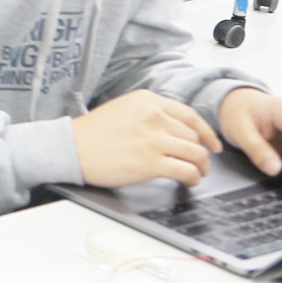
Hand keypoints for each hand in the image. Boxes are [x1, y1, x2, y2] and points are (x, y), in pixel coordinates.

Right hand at [72, 89, 217, 190]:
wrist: (70, 148)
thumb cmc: (91, 133)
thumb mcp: (123, 109)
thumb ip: (150, 113)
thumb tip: (177, 130)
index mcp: (148, 101)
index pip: (190, 116)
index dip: (206, 132)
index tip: (212, 143)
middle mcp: (154, 117)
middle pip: (194, 137)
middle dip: (200, 153)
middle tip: (198, 164)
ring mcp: (154, 140)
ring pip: (196, 154)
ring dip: (201, 167)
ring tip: (197, 174)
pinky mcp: (151, 163)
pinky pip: (186, 171)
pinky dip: (193, 178)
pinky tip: (189, 181)